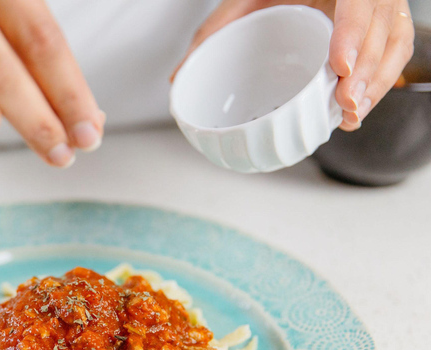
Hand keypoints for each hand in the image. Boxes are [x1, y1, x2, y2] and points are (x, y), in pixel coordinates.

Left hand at [172, 0, 414, 130]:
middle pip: (382, 27)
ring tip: (351, 114)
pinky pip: (395, 52)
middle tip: (346, 103)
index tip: (341, 66)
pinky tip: (358, 108)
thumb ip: (214, 30)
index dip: (354, 33)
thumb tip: (179, 76)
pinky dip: (382, 81)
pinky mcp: (382, 27)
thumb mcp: (246, 0)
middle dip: (367, 71)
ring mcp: (377, 8)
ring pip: (395, 42)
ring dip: (377, 83)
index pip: (358, 1)